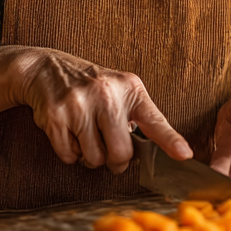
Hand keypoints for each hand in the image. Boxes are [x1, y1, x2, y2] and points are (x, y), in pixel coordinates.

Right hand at [16, 48, 191, 172]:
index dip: (170, 140)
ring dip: (90, 157)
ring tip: (86, 135)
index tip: (184, 155)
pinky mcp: (56, 117)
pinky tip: (69, 133)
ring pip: (94, 159)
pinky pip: (69, 157)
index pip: (154, 120)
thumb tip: (152, 152)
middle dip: (115, 160)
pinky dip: (70, 154)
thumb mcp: (119, 90)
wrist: (46, 69)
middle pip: (120, 153)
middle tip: (108, 149)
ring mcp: (79, 105)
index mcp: (129, 88)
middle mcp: (106, 94)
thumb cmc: (89, 85)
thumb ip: (136, 116)